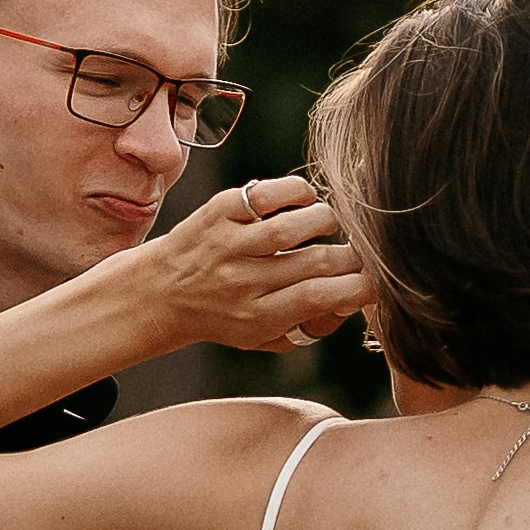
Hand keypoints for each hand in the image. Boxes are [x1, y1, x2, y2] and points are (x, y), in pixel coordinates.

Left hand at [143, 173, 369, 355]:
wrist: (158, 293)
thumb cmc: (223, 315)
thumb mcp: (262, 338)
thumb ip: (309, 326)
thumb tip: (353, 300)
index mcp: (255, 318)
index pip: (317, 298)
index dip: (357, 287)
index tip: (372, 283)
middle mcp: (241, 281)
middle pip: (313, 263)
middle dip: (350, 256)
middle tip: (357, 254)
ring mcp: (228, 243)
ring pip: (292, 226)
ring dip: (325, 222)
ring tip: (327, 227)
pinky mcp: (218, 210)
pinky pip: (265, 193)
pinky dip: (296, 192)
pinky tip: (304, 201)